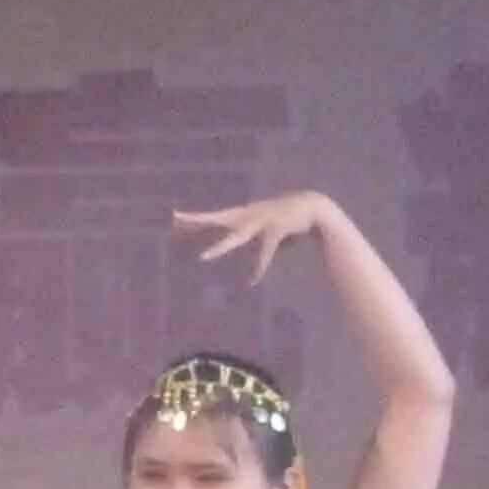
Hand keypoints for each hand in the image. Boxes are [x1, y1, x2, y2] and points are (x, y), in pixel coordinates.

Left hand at [172, 195, 341, 286]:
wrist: (315, 208)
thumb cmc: (290, 221)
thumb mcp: (269, 232)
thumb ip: (258, 246)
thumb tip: (255, 267)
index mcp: (244, 216)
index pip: (215, 217)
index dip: (195, 219)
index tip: (174, 219)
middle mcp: (248, 217)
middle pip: (217, 219)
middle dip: (196, 220)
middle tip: (173, 218)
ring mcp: (261, 223)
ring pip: (236, 238)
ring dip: (220, 248)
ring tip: (202, 257)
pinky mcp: (275, 231)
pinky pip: (264, 253)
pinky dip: (259, 268)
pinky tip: (252, 281)